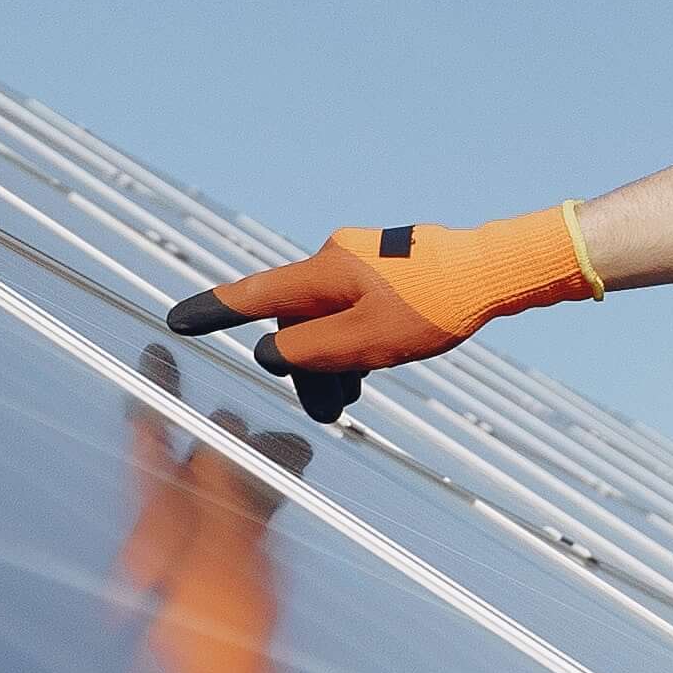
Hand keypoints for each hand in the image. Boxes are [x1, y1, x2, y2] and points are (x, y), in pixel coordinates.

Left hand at [115, 409, 287, 672]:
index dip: (154, 399)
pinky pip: (234, 536)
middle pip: (189, 474)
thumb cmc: (222, 657)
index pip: (147, 450)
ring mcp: (188, 575)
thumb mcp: (227, 561)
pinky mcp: (214, 598)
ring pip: (219, 503)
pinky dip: (259, 511)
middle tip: (263, 427)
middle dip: (228, 443)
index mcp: (151, 538)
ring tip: (293, 455)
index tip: (156, 355)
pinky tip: (283, 496)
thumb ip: (225, 493)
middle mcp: (162, 552)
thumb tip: (224, 435)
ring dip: (253, 476)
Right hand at [164, 208, 600, 422]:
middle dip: (304, 366)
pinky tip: (369, 370)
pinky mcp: (388, 272)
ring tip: (352, 399)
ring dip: (332, 360)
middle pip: (297, 320)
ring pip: (328, 319)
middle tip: (330, 413)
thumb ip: (310, 350)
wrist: (496, 271)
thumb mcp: (366, 340)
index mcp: (324, 272)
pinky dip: (353, 343)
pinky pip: (353, 312)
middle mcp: (336, 260)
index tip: (176, 320)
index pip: (255, 296)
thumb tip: (267, 352)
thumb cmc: (435, 305)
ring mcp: (363, 264)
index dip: (214, 311)